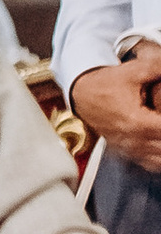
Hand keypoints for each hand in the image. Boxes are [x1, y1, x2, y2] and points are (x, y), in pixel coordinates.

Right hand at [72, 47, 160, 173]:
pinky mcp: (125, 151)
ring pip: (158, 161)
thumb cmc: (104, 84)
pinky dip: (158, 160)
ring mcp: (128, 148)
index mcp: (138, 122)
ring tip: (160, 133)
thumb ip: (156, 69)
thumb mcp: (132, 72)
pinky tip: (159, 148)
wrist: (81, 93)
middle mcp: (134, 140)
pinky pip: (148, 164)